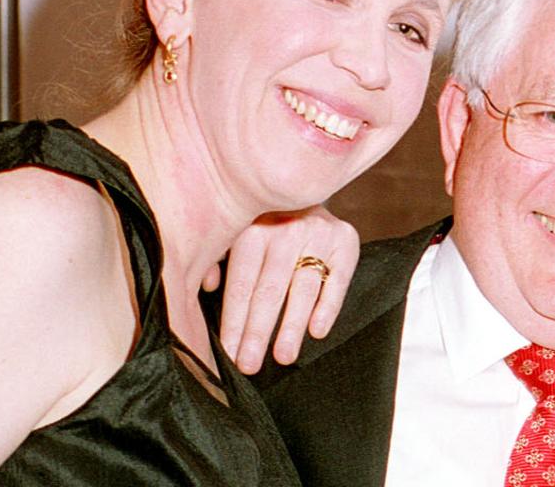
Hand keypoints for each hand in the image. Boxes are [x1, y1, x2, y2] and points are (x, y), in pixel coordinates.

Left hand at [218, 206, 359, 373]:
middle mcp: (286, 229)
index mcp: (253, 230)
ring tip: (283, 356)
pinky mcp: (346, 240)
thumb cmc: (267, 225)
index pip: (242, 285)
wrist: (305, 190)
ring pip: (303, 288)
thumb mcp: (238, 233)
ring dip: (292, 325)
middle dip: (258, 331)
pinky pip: (338, 279)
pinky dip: (329, 306)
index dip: (235, 321)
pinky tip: (317, 331)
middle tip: (249, 364)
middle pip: (270, 289)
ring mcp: (318, 233)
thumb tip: (208, 286)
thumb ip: (218, 259)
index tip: (229, 352)